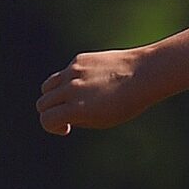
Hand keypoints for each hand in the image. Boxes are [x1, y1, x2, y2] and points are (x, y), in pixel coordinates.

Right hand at [37, 48, 157, 133]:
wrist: (145, 73)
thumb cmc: (128, 102)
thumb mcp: (103, 120)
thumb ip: (77, 118)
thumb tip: (61, 116)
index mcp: (78, 108)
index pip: (46, 120)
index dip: (52, 127)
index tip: (67, 128)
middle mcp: (72, 89)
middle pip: (43, 103)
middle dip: (51, 112)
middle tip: (68, 115)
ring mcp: (73, 72)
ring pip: (47, 87)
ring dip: (54, 96)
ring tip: (72, 100)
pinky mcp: (78, 60)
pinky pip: (64, 73)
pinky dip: (69, 81)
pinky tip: (91, 83)